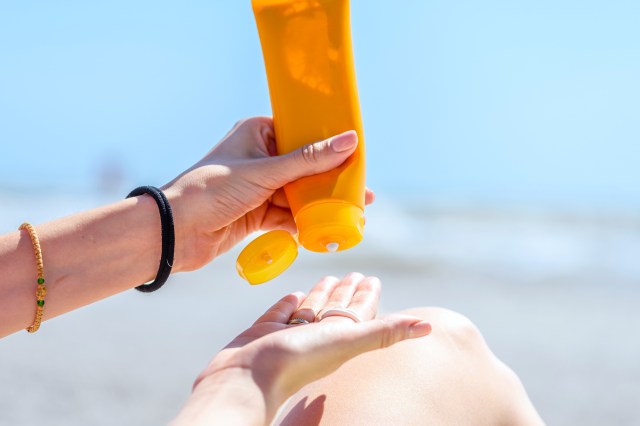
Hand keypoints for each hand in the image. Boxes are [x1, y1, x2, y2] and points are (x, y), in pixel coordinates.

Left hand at [162, 117, 374, 271]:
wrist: (176, 231)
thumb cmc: (213, 189)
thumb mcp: (265, 172)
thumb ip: (308, 161)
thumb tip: (349, 141)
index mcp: (257, 132)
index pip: (301, 131)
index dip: (328, 141)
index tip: (357, 151)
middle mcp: (259, 156)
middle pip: (304, 165)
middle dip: (330, 178)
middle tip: (361, 187)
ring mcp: (258, 186)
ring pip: (298, 192)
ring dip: (320, 202)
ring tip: (352, 210)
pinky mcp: (257, 213)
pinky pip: (288, 213)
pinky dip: (303, 221)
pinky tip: (325, 227)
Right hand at [172, 273, 431, 424]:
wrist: (245, 380)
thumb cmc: (298, 362)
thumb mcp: (347, 342)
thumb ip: (385, 332)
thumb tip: (430, 327)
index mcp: (339, 338)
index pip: (359, 312)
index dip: (367, 296)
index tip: (373, 279)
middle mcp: (317, 338)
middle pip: (337, 310)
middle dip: (346, 292)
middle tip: (356, 273)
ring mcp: (289, 336)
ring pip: (310, 311)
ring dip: (321, 295)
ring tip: (328, 278)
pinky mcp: (264, 333)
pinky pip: (282, 313)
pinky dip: (289, 303)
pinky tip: (294, 294)